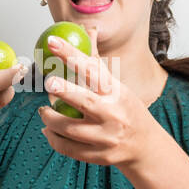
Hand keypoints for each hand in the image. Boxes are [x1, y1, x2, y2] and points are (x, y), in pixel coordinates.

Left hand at [36, 25, 159, 168]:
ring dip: (50, 119)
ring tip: (43, 111)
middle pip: (85, 102)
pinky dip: (53, 139)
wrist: (144, 146)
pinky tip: (47, 131)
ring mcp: (106, 137)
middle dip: (65, 91)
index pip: (92, 69)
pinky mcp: (99, 156)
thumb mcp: (118, 87)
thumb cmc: (124, 109)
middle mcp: (113, 114)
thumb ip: (97, 68)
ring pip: (70, 129)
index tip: (51, 42)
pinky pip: (68, 148)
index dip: (71, 54)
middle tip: (48, 83)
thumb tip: (86, 32)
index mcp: (117, 92)